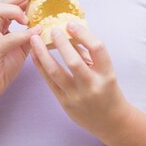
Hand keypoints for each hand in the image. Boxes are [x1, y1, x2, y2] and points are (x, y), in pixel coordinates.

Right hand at [0, 0, 43, 106]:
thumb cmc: (0, 68)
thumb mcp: (19, 47)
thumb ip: (29, 34)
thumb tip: (47, 24)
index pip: (11, 1)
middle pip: (3, 0)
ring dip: (15, 9)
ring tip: (30, 17)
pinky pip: (6, 38)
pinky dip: (22, 34)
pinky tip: (36, 32)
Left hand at [30, 21, 129, 137]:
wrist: (111, 121)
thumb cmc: (108, 90)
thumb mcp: (105, 71)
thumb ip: (89, 54)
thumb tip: (70, 33)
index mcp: (107, 74)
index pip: (97, 49)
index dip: (83, 34)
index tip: (71, 24)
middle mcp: (92, 85)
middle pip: (74, 61)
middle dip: (61, 43)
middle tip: (52, 29)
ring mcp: (77, 96)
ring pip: (56, 72)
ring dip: (43, 54)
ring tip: (34, 40)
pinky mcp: (65, 103)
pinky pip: (49, 82)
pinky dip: (40, 66)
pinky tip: (34, 54)